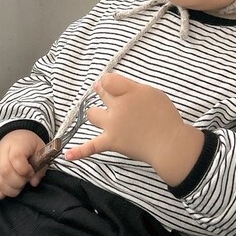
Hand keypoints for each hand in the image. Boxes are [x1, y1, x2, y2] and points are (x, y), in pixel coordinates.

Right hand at [0, 129, 46, 199]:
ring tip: (18, 185)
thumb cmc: (28, 146)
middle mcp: (0, 153)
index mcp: (15, 144)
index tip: (31, 172)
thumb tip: (33, 182)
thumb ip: (41, 167)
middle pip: (6, 172)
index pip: (16, 159)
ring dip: (11, 189)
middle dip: (19, 182)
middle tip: (25, 180)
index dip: (26, 170)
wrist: (13, 138)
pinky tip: (8, 190)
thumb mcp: (40, 150)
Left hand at [64, 72, 203, 185]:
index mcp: (128, 92)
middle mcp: (117, 106)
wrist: (169, 143)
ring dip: (96, 113)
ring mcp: (111, 125)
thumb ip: (132, 88)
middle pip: (101, 93)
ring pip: (93, 114)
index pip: (108, 80)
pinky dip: (79, 152)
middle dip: (104, 92)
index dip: (110, 82)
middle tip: (112, 96)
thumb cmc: (165, 117)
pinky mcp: (110, 142)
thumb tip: (117, 87)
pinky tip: (67, 155)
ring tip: (103, 116)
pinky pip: (91, 146)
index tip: (114, 85)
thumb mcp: (152, 93)